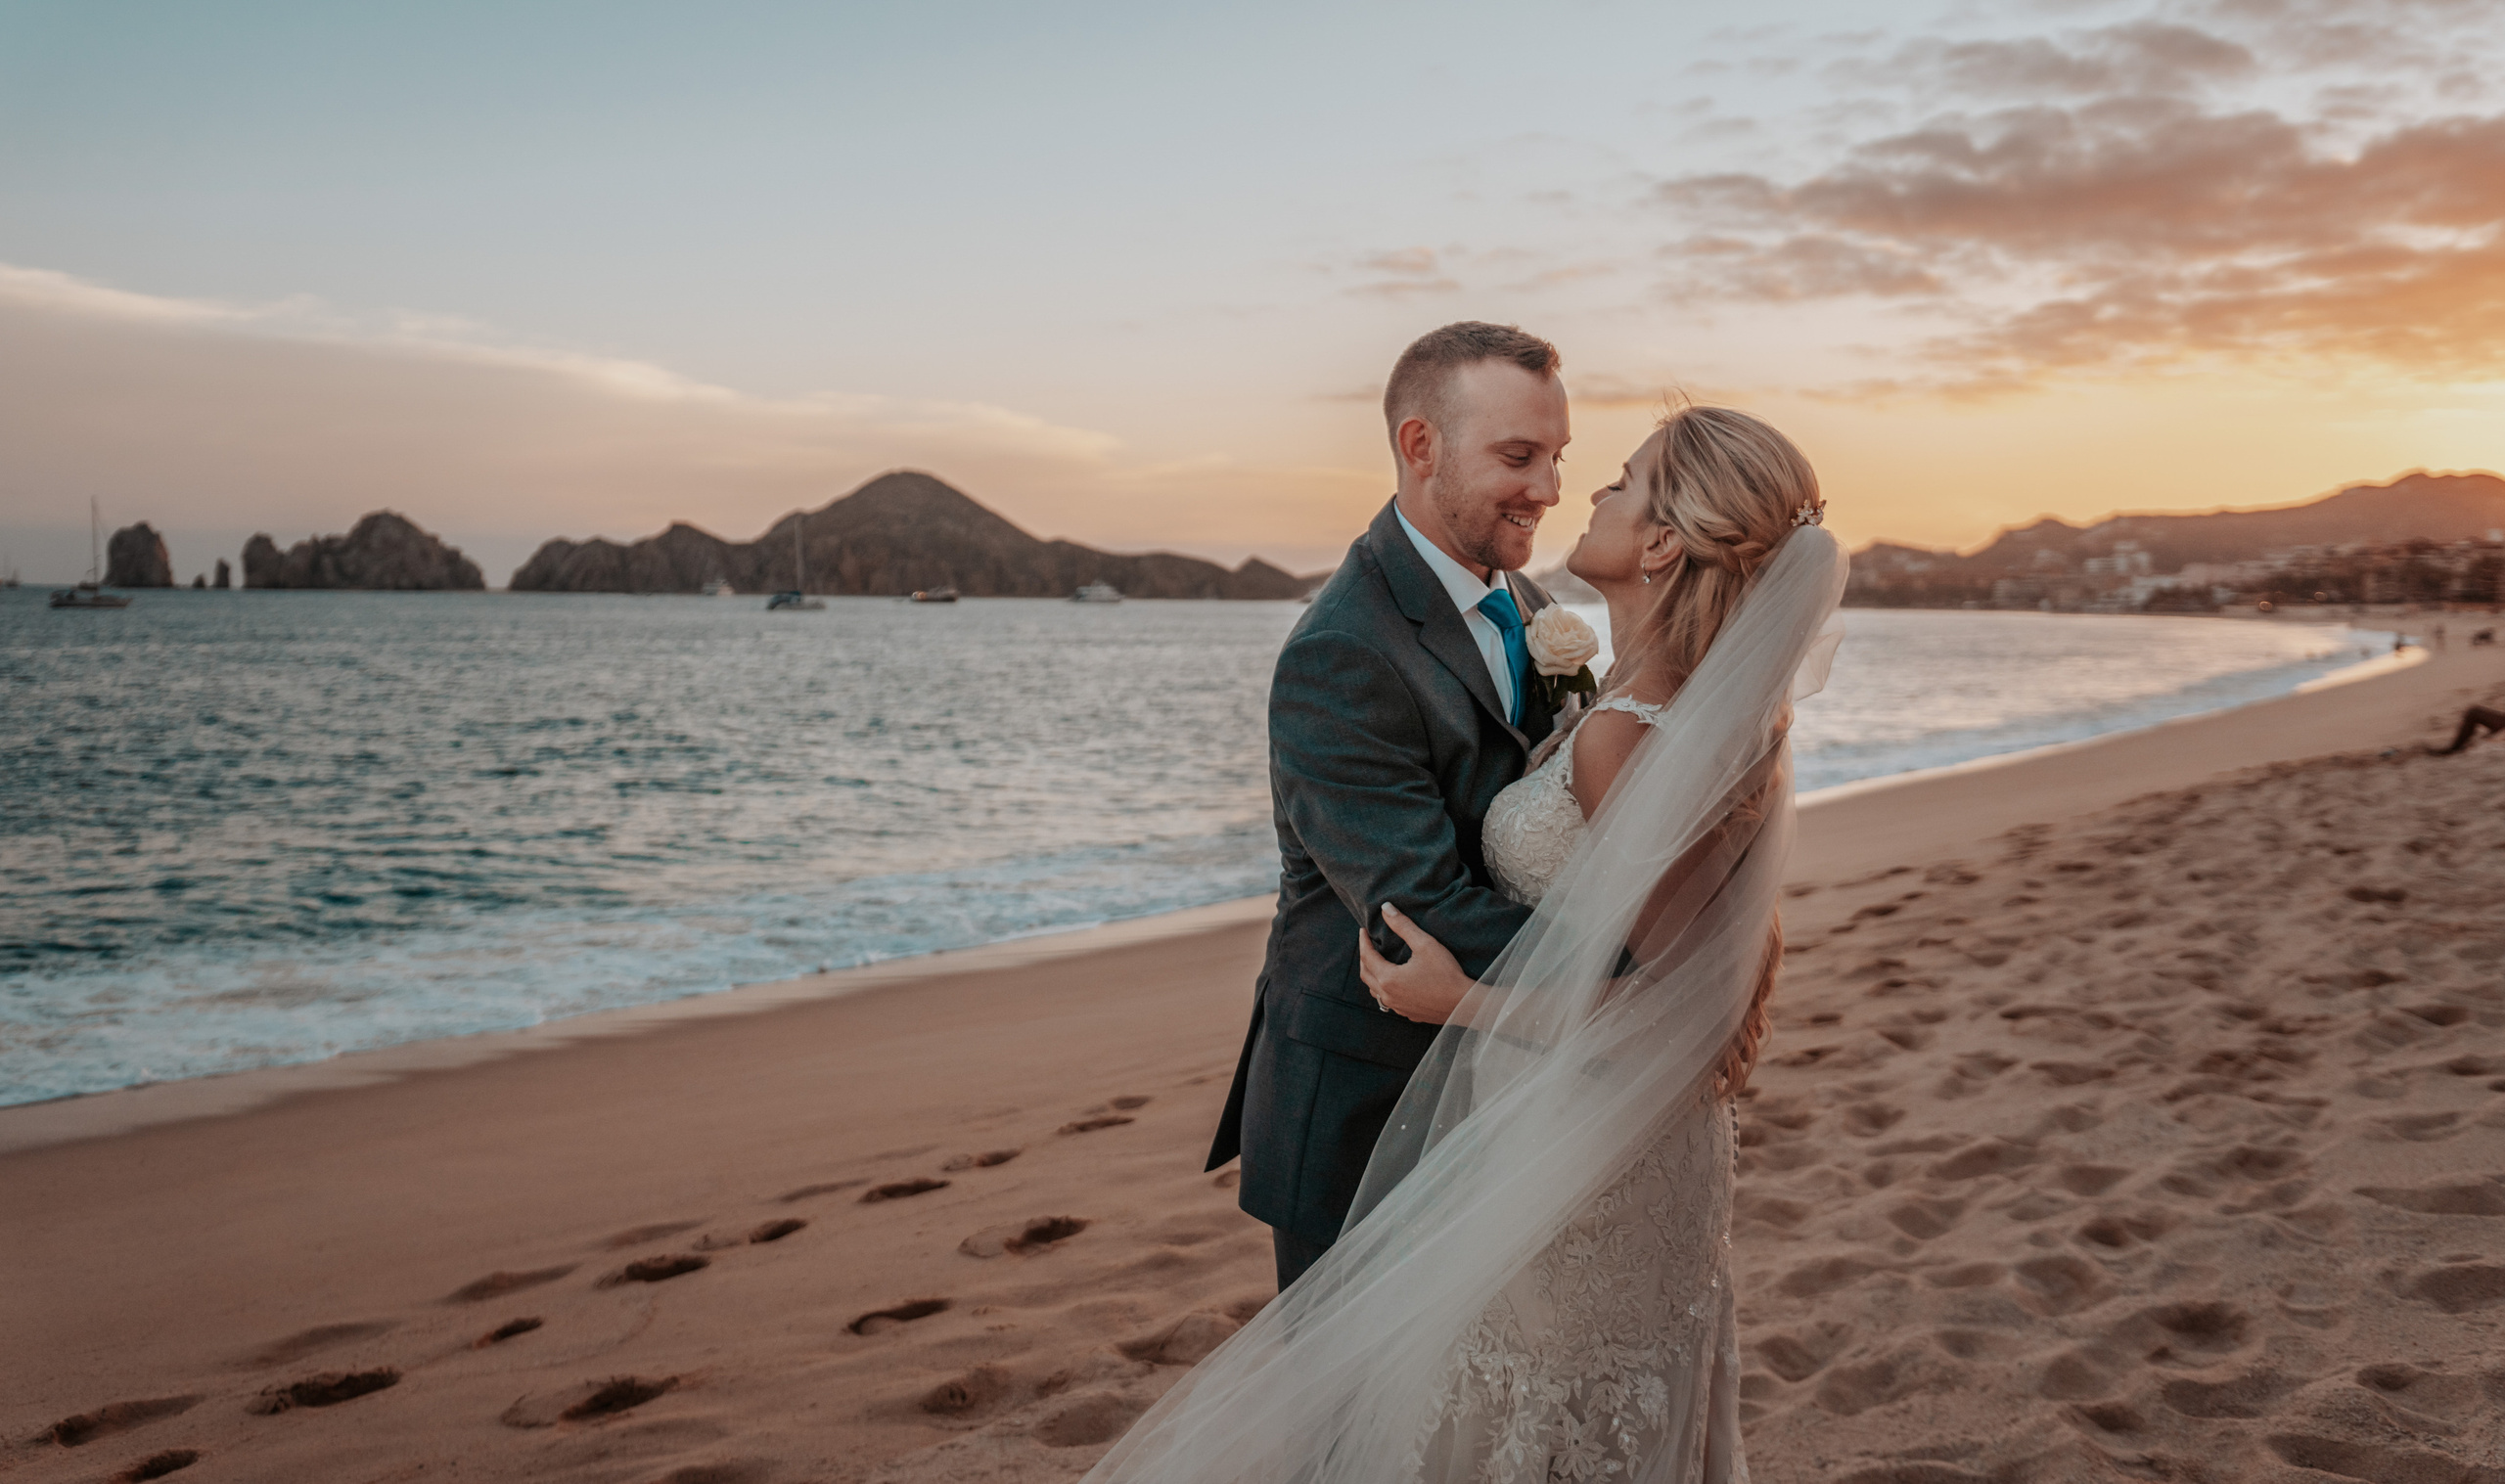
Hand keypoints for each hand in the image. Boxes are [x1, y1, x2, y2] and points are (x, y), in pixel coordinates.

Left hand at [1355, 903, 1473, 1024]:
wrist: (1464, 1003)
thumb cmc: (1446, 973)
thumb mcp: (1424, 944)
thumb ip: (1402, 925)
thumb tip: (1385, 908)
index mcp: (1388, 978)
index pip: (1366, 957)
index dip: (1363, 941)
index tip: (1363, 930)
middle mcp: (1388, 996)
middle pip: (1366, 975)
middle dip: (1364, 958)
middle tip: (1367, 944)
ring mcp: (1398, 1007)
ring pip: (1375, 991)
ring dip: (1372, 976)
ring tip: (1378, 963)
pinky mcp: (1409, 1014)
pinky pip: (1389, 1001)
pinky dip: (1385, 989)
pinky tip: (1394, 983)